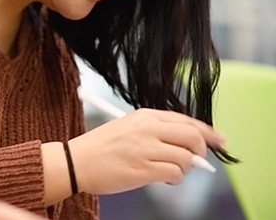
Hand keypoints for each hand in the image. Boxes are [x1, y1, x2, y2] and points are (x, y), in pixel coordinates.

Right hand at [68, 108, 225, 194]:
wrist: (76, 162)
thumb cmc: (101, 147)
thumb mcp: (128, 128)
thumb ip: (158, 132)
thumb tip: (191, 145)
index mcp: (144, 116)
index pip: (186, 120)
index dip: (207, 132)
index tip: (219, 140)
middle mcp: (147, 129)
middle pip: (192, 136)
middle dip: (200, 150)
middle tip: (195, 160)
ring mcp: (145, 148)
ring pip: (186, 158)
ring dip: (184, 169)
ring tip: (168, 172)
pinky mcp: (143, 169)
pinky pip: (175, 173)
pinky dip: (174, 179)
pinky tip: (162, 178)